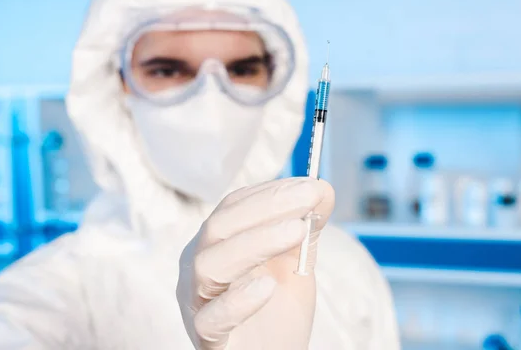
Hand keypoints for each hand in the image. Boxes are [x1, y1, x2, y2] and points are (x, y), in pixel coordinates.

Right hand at [176, 177, 334, 349]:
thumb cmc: (278, 312)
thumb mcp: (295, 263)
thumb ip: (306, 228)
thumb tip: (323, 188)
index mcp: (218, 243)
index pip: (234, 206)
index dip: (271, 192)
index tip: (310, 185)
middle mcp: (200, 266)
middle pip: (219, 227)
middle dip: (266, 208)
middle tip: (309, 198)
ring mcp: (197, 301)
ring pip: (209, 264)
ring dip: (255, 242)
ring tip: (297, 231)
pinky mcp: (205, 337)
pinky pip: (210, 318)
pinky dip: (238, 301)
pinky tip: (267, 287)